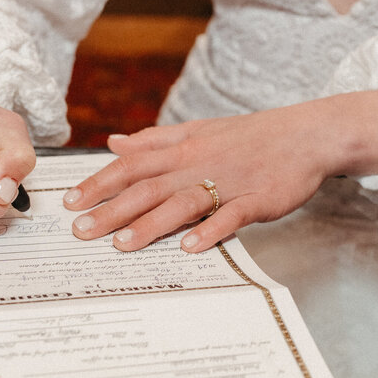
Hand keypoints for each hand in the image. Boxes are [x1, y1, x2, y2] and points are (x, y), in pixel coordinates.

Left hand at [63, 90, 377, 251]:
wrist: (307, 134)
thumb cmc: (251, 136)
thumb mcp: (198, 129)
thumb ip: (155, 139)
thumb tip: (114, 142)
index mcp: (182, 148)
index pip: (131, 165)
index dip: (99, 183)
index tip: (70, 202)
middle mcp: (197, 164)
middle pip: (147, 187)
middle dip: (111, 209)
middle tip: (81, 231)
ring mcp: (227, 182)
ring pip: (181, 202)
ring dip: (150, 224)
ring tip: (122, 245)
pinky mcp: (256, 199)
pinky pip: (229, 216)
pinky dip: (210, 231)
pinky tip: (189, 247)